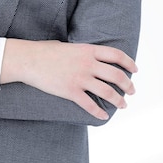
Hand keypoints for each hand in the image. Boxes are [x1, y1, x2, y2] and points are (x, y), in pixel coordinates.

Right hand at [1, 39, 136, 119]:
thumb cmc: (45, 51)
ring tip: (123, 105)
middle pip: (116, 76)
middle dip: (128, 86)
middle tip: (131, 92)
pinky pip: (89, 105)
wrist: (28, 60)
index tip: (135, 71)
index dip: (129, 63)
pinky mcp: (70, 91)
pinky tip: (103, 116)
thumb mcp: (69, 46)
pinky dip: (99, 113)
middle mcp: (88, 64)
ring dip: (118, 101)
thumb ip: (83, 53)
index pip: (116, 55)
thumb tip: (90, 58)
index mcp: (88, 50)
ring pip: (107, 92)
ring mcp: (80, 78)